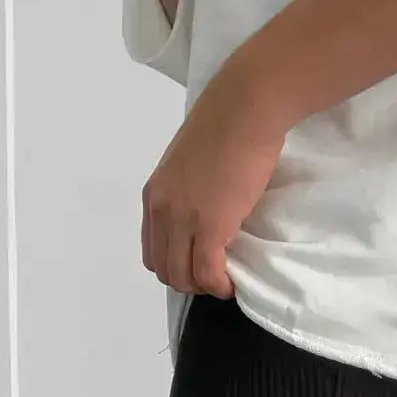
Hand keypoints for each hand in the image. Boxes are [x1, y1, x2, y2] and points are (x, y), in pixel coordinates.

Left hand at [141, 68, 287, 298]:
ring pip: (182, 278)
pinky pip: (207, 274)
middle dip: (189, 281)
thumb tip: (200, 210)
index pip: (152, 251)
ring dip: (204, 287)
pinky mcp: (210, 226)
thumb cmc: (225, 126)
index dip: (175, 266)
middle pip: (164, 269)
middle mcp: (161, 210)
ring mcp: (183, 219)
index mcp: (154, 195)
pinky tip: (232, 284)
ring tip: (224, 280)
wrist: (245, 109)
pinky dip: (219, 287)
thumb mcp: (188, 162)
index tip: (198, 264)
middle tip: (214, 276)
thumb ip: (184, 191)